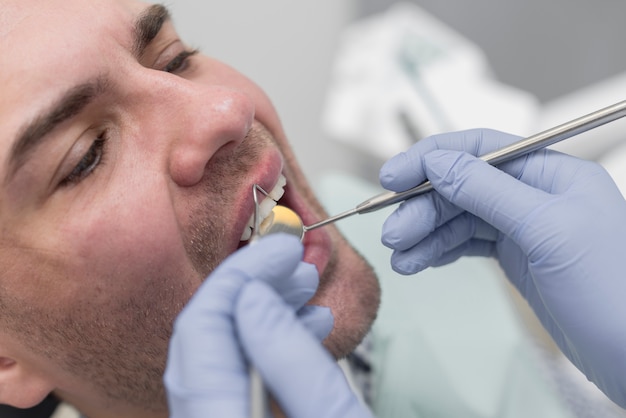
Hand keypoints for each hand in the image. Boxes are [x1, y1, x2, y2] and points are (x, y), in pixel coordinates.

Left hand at [164, 234, 372, 417]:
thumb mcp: (332, 416)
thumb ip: (289, 357)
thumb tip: (256, 295)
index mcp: (220, 414)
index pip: (204, 322)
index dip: (244, 271)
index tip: (282, 248)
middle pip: (205, 331)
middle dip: (252, 284)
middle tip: (295, 263)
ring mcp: (213, 415)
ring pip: (218, 348)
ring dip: (262, 308)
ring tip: (305, 288)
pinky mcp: (230, 412)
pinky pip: (232, 370)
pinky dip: (265, 339)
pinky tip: (302, 325)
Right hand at [380, 128, 625, 407]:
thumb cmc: (610, 289)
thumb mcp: (545, 230)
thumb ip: (486, 191)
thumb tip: (436, 162)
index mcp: (550, 171)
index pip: (479, 149)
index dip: (430, 158)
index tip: (391, 176)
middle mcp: (535, 193)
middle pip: (461, 186)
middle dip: (422, 208)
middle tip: (392, 234)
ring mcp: (524, 225)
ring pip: (459, 217)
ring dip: (425, 234)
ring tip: (401, 258)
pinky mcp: (516, 255)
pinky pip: (467, 243)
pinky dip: (440, 251)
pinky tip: (420, 262)